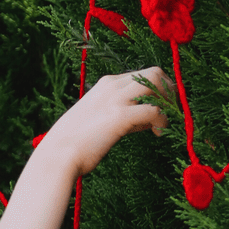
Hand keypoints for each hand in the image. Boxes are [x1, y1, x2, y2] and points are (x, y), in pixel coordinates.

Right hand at [41, 66, 172, 177]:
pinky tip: (159, 134)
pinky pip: (154, 110)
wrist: (57, 156)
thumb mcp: (98, 120)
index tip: (161, 109)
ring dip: (168, 102)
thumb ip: (121, 114)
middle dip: (168, 91)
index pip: (142, 75)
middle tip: (171, 112)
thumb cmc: (75, 143)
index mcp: (106, 85)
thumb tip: (146, 119)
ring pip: (155, 82)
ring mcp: (116, 99)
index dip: (158, 90)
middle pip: (154, 72)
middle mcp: (112, 86)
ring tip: (166, 122)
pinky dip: (162, 121)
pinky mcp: (120, 117)